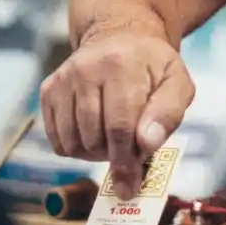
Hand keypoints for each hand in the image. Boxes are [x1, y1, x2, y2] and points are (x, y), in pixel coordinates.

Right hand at [40, 31, 195, 198]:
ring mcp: (63, 79)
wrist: (117, 37)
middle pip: (94, 138)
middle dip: (114, 156)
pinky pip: (57, 140)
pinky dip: (76, 148)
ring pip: (73, 142)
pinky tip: (94, 136)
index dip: (125, 162)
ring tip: (113, 141)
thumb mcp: (176, 83)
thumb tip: (147, 144)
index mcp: (122, 65)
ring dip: (95, 154)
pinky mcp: (49, 90)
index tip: (129, 187)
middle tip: (130, 151)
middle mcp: (86, 69)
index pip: (120, 126)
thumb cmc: (151, 67)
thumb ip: (168, 114)